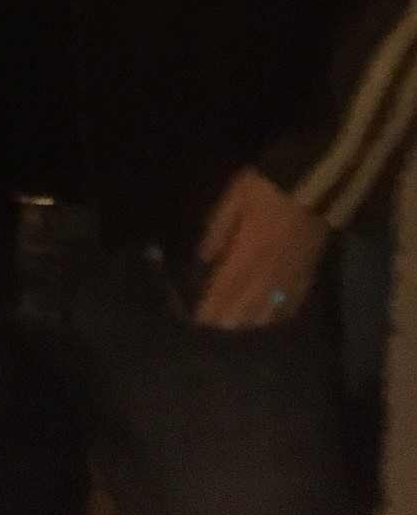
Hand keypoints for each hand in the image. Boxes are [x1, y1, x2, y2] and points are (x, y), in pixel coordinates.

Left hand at [194, 167, 329, 329]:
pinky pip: (294, 299)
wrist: (315, 184)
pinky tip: (275, 318)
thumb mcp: (234, 199)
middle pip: (247, 303)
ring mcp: (291, 273)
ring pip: (270, 307)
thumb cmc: (267, 187)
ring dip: (253, 320)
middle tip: (215, 331)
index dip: (213, 306)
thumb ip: (218, 229)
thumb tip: (204, 257)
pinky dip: (282, 312)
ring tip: (238, 330)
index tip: (199, 321)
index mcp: (248, 252)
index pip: (226, 287)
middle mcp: (269, 270)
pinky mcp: (308, 270)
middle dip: (230, 318)